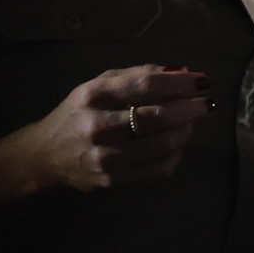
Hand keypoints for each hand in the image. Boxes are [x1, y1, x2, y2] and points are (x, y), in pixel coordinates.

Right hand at [0, 66, 210, 204]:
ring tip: (192, 123)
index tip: (204, 81)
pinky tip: (178, 146)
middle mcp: (98, 124)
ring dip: (186, 132)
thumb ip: (137, 76)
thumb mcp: (99, 86)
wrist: (45, 155)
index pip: (146, 85)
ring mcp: (105, 156)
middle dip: (191, 109)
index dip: (181, 83)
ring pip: (161, 145)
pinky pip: (157, 170)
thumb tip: (181, 72)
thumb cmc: (78, 113)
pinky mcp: (112, 180)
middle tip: (208, 104)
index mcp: (94, 95)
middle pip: (158, 117)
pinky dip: (175, 156)